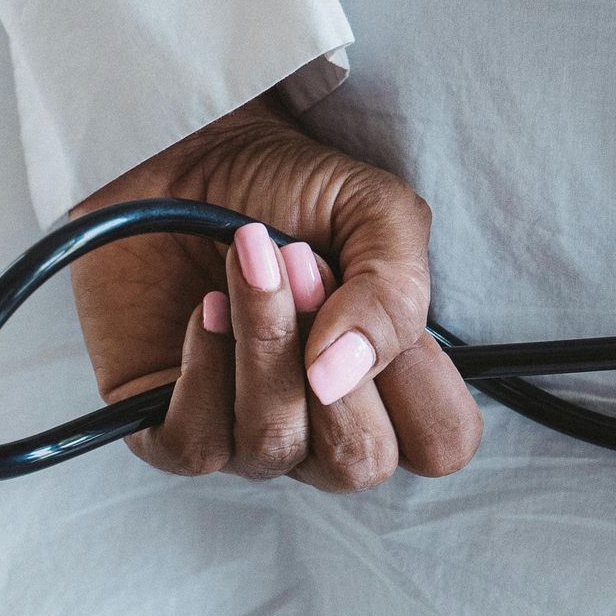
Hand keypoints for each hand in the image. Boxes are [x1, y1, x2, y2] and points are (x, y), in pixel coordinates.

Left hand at [70, 95, 479, 488]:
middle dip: (329, 358)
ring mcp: (251, 435)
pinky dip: (201, 370)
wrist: (187, 152)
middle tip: (302, 263)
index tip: (374, 299)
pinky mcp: (173, 429)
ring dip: (264, 341)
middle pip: (358, 462)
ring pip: (273, 444)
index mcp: (392, 386)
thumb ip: (394, 293)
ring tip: (248, 259)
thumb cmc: (289, 188)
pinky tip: (202, 309)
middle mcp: (328, 427)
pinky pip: (197, 446)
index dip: (418, 385)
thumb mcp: (375, 212)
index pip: (442, 444)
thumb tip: (340, 373)